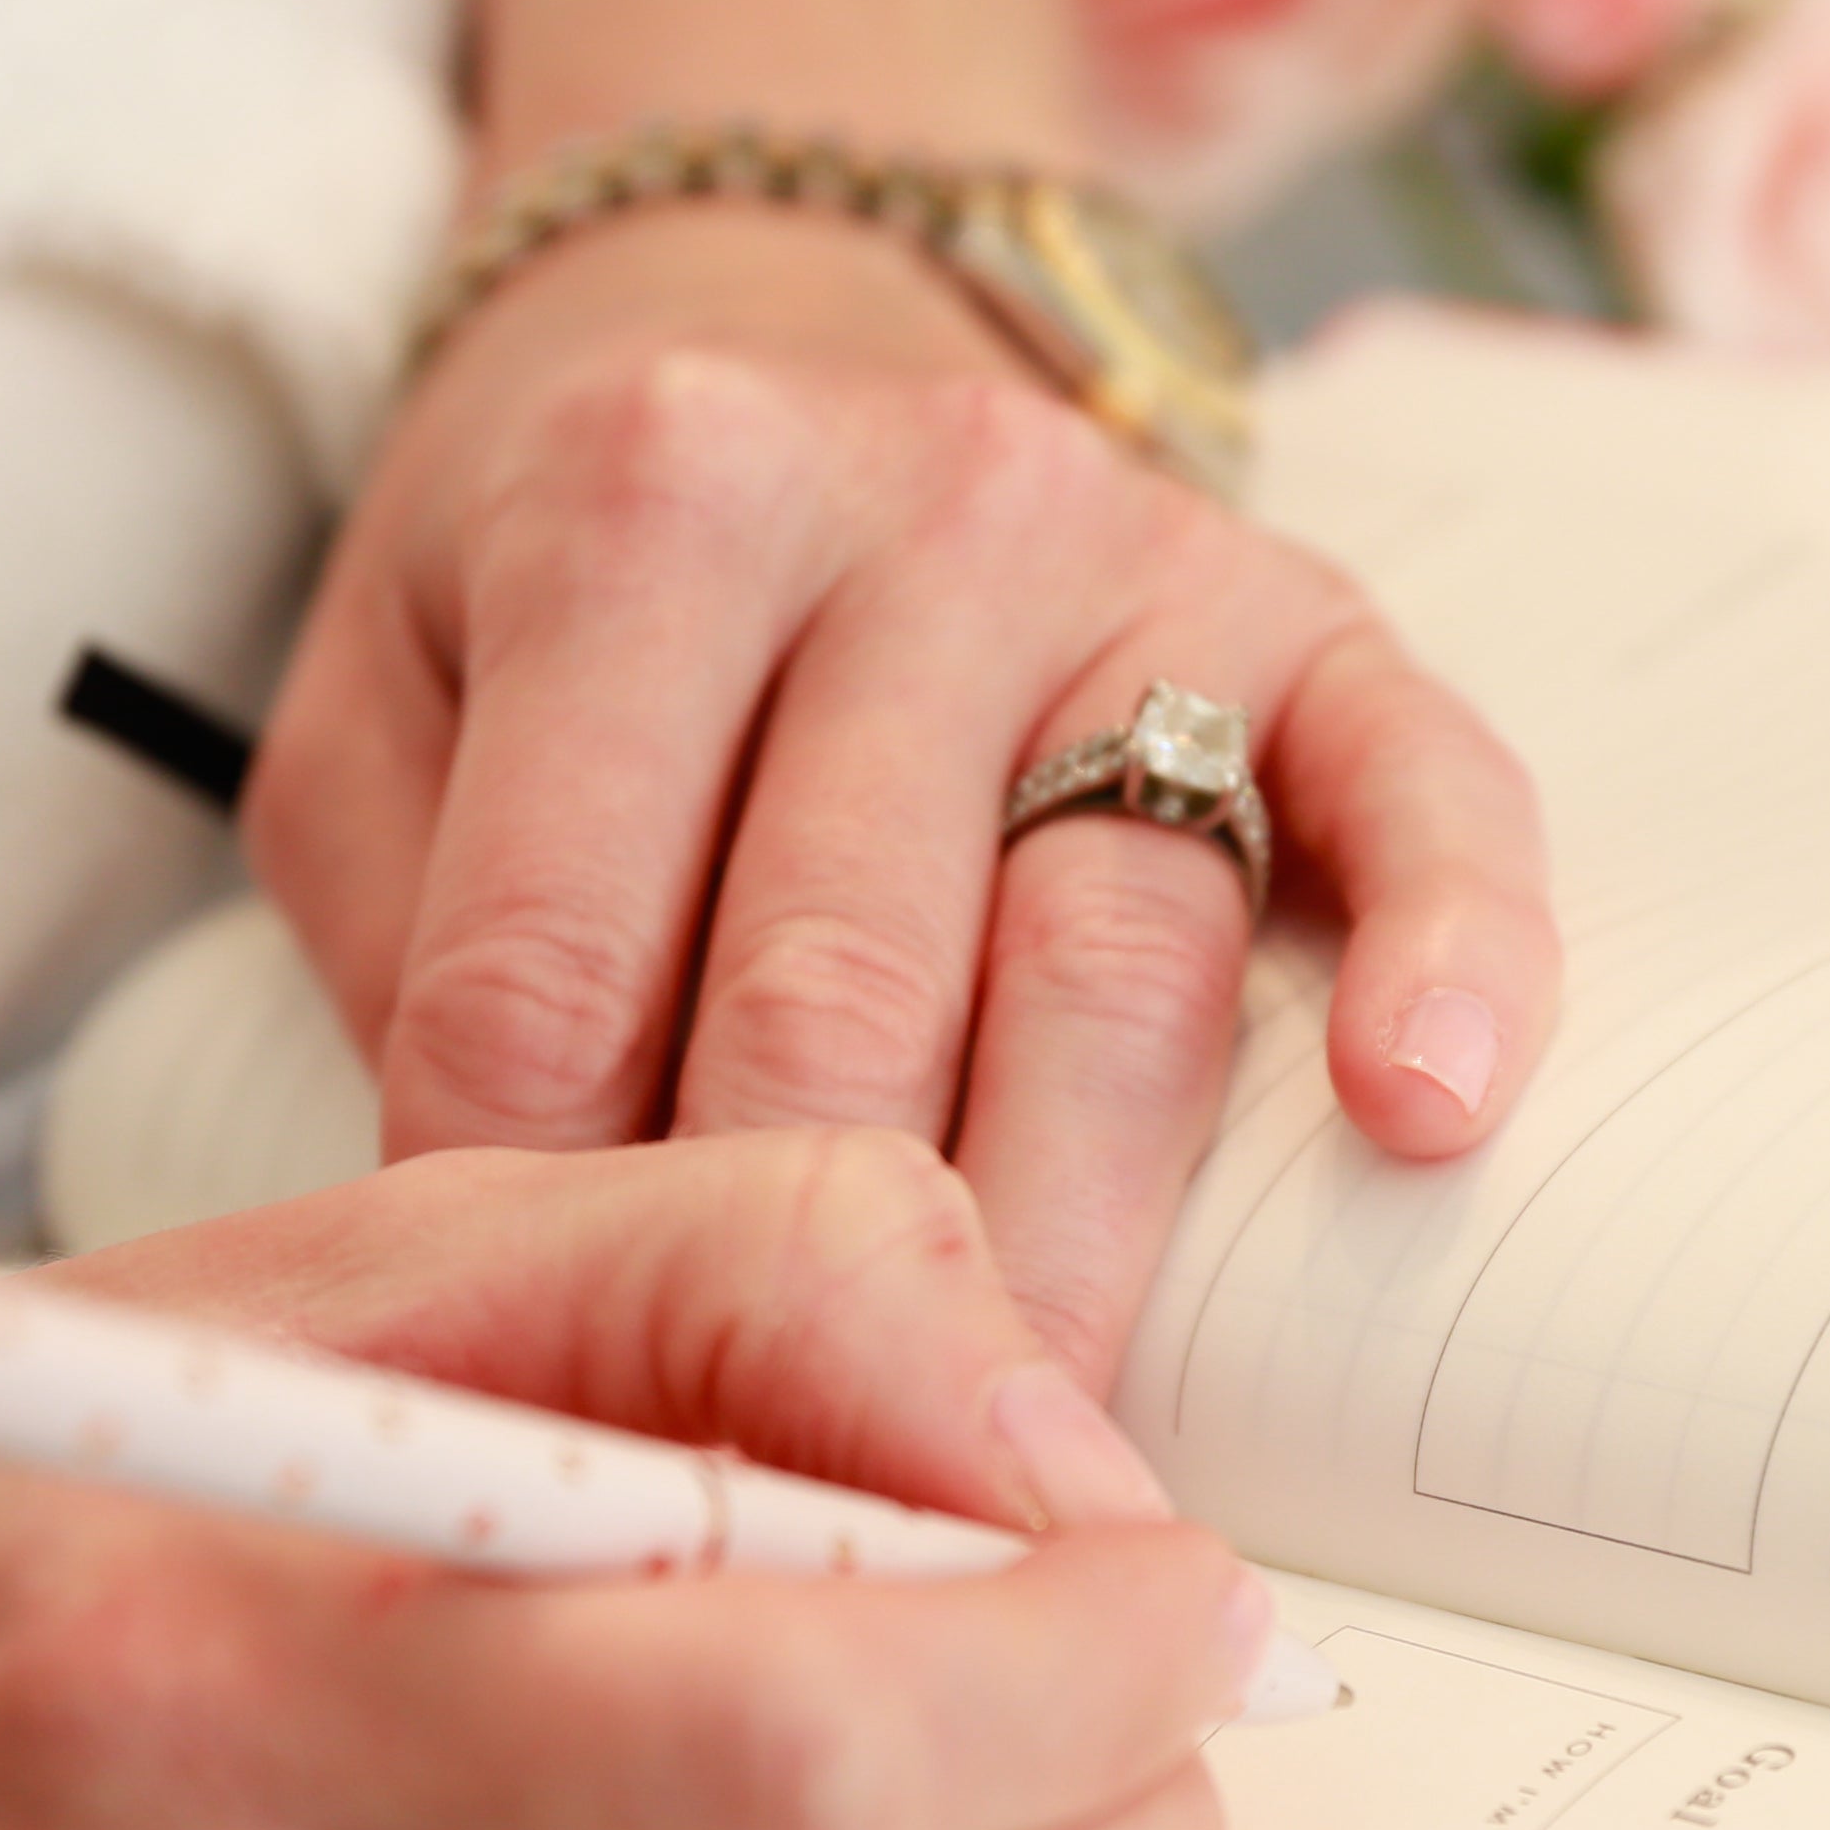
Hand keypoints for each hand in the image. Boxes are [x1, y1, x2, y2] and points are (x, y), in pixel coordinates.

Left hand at [248, 203, 1561, 1385]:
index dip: (537, 1228)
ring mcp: (1131, 564)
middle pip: (846, 992)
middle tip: (794, 1520)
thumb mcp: (381, 707)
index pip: (561, 961)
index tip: (561, 1412)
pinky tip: (1418, 1115)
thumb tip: (529, 1276)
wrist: (759, 309)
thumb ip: (413, 947)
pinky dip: (1448, 951)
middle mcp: (906, 509)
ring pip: (1114, 959)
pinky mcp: (1312, 620)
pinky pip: (1419, 789)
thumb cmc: (560, 582)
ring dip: (1072, 1248)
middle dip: (806, 1289)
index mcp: (641, 509)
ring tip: (1024, 1459)